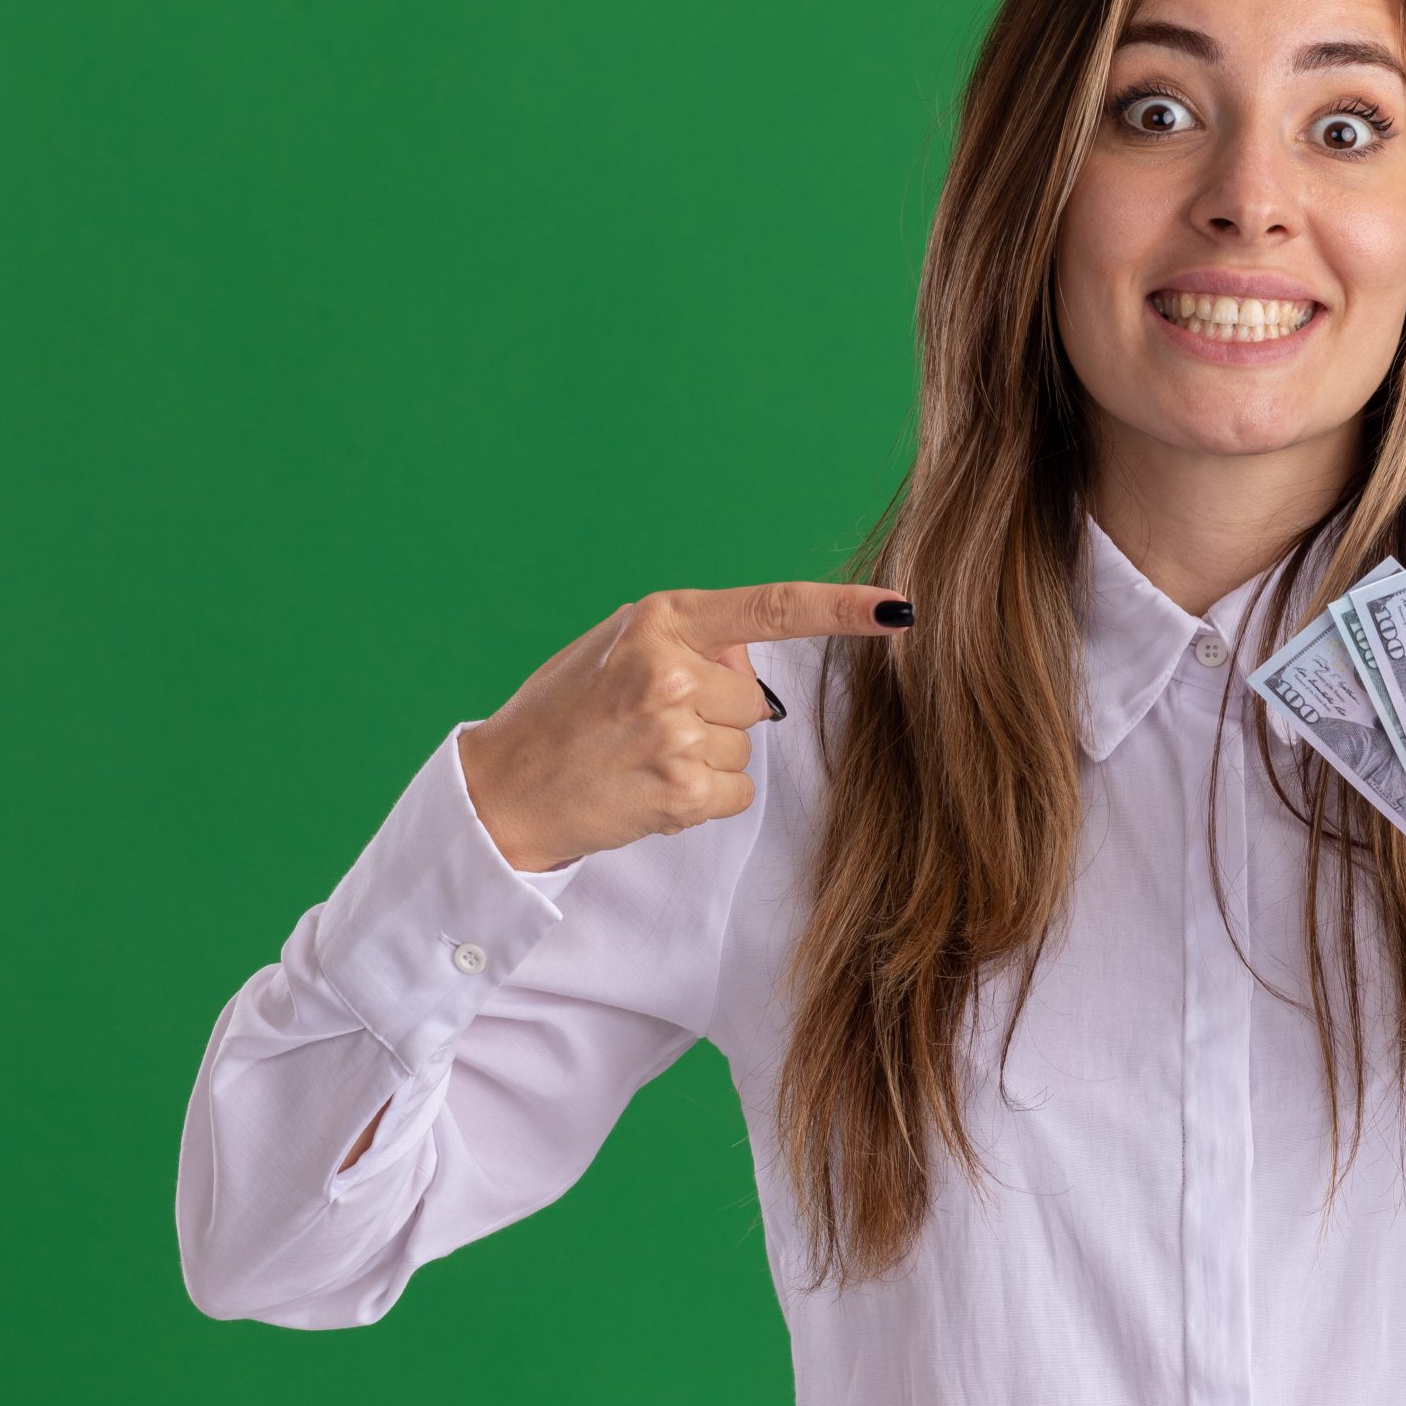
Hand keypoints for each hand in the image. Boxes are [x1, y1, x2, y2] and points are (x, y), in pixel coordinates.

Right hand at [456, 581, 911, 871]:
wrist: (504, 788)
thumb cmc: (565, 712)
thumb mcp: (617, 646)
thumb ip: (691, 639)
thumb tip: (752, 657)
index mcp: (660, 619)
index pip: (771, 609)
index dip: (843, 610)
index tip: (901, 608)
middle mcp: (672, 668)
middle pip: (757, 696)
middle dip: (717, 712)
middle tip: (647, 724)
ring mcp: (678, 732)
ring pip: (745, 745)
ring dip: (706, 756)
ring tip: (639, 756)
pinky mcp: (683, 790)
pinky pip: (737, 789)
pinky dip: (703, 796)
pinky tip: (649, 788)